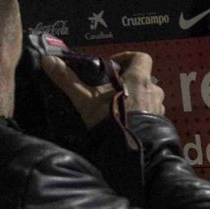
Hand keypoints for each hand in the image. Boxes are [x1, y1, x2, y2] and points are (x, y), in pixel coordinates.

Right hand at [40, 50, 161, 126]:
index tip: (112, 66)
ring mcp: (159, 107)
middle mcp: (153, 91)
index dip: (127, 57)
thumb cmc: (110, 120)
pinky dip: (142, 112)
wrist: (130, 151)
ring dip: (136, 96)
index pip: (141, 57)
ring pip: (149, 95)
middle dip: (129, 80)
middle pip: (144, 77)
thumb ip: (67, 79)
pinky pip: (152, 111)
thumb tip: (49, 61)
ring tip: (118, 105)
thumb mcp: (84, 98)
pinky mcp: (160, 122)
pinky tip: (127, 120)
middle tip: (111, 89)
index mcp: (139, 79)